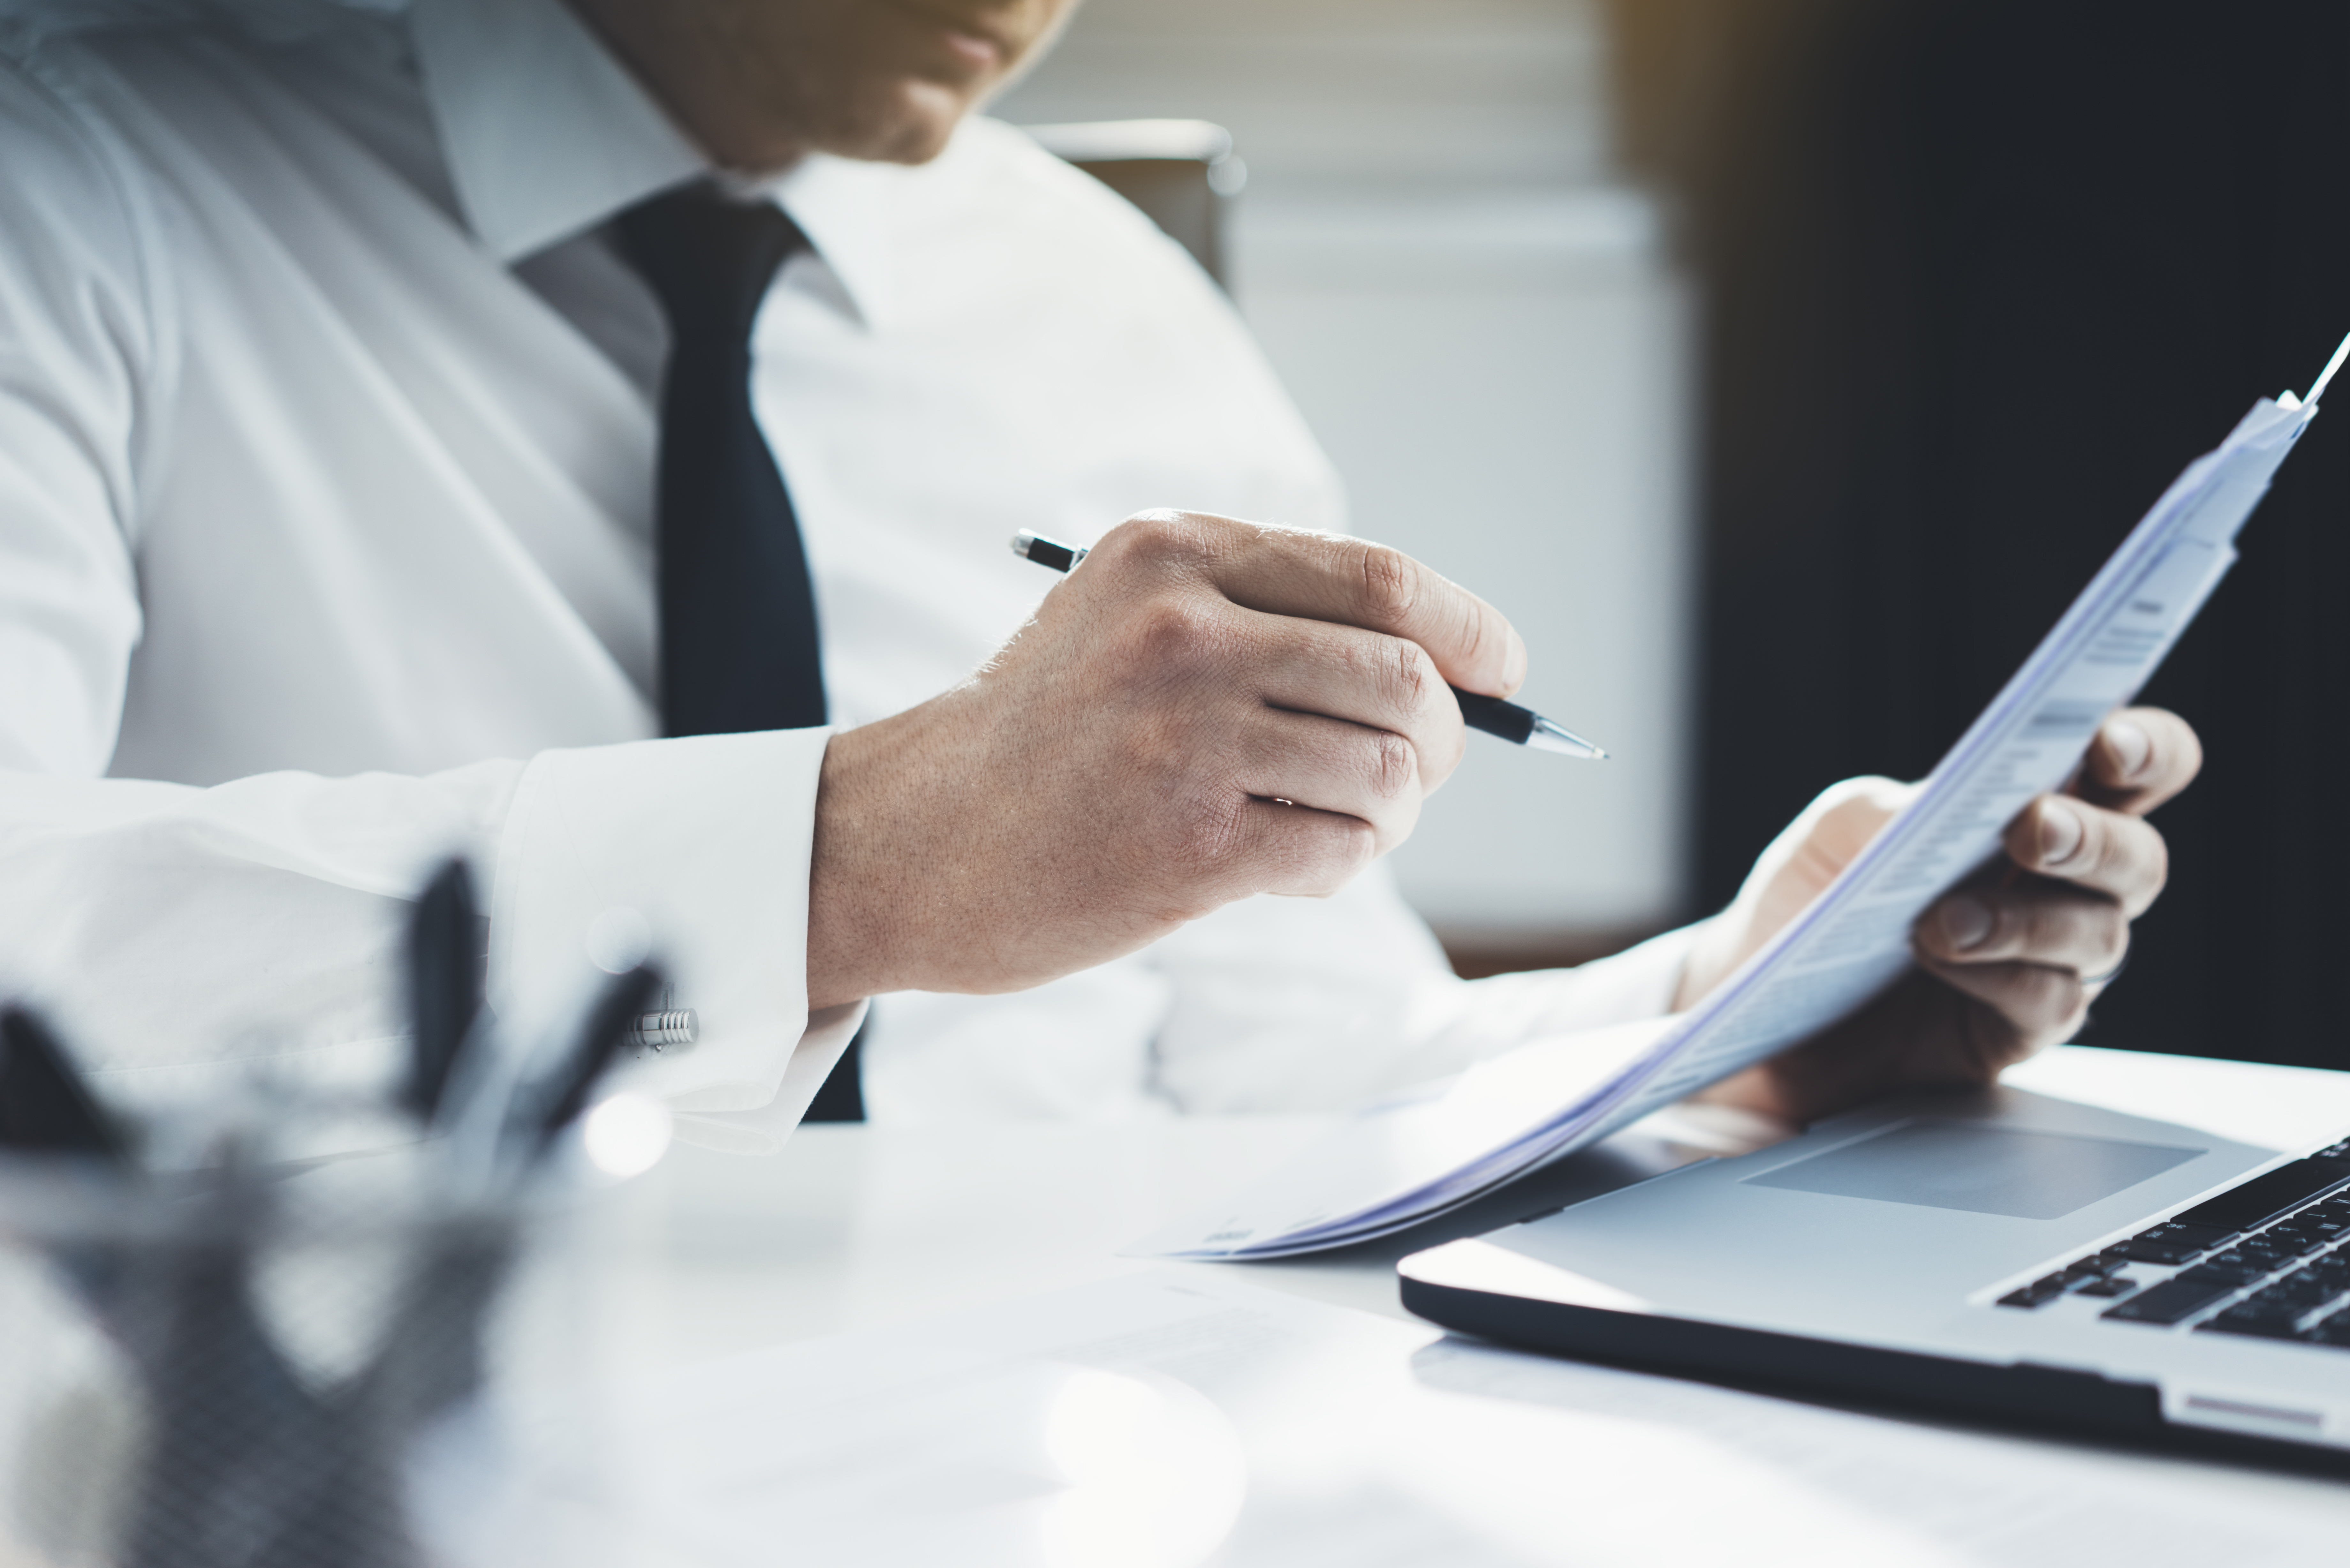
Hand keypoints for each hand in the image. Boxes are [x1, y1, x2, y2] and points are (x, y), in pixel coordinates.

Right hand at [804, 511, 1524, 1006]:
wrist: (917, 838)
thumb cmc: (1048, 733)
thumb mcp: (1134, 619)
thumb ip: (1272, 615)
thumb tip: (1451, 668)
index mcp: (1176, 555)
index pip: (1381, 580)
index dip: (1467, 630)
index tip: (1499, 671)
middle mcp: (1183, 632)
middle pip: (1406, 679)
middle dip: (1442, 738)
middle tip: (1416, 772)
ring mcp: (1186, 737)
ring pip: (1388, 772)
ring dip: (1388, 811)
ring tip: (1330, 821)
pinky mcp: (1190, 844)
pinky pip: (1343, 850)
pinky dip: (1339, 862)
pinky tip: (1281, 862)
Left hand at [1682, 707, 2200, 1123]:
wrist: (1760, 992)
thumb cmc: (1814, 893)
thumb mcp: (1840, 830)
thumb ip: (1898, 807)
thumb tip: (1945, 803)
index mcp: (2036, 809)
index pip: (2132, 771)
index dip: (2147, 750)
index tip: (2110, 742)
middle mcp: (2063, 883)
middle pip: (2138, 857)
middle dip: (2093, 839)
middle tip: (2032, 829)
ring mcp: (2050, 958)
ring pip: (2100, 934)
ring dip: (2028, 918)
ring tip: (1946, 918)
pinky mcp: (2020, 1027)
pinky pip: (2052, 1002)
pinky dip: (2002, 978)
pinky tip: (1943, 961)